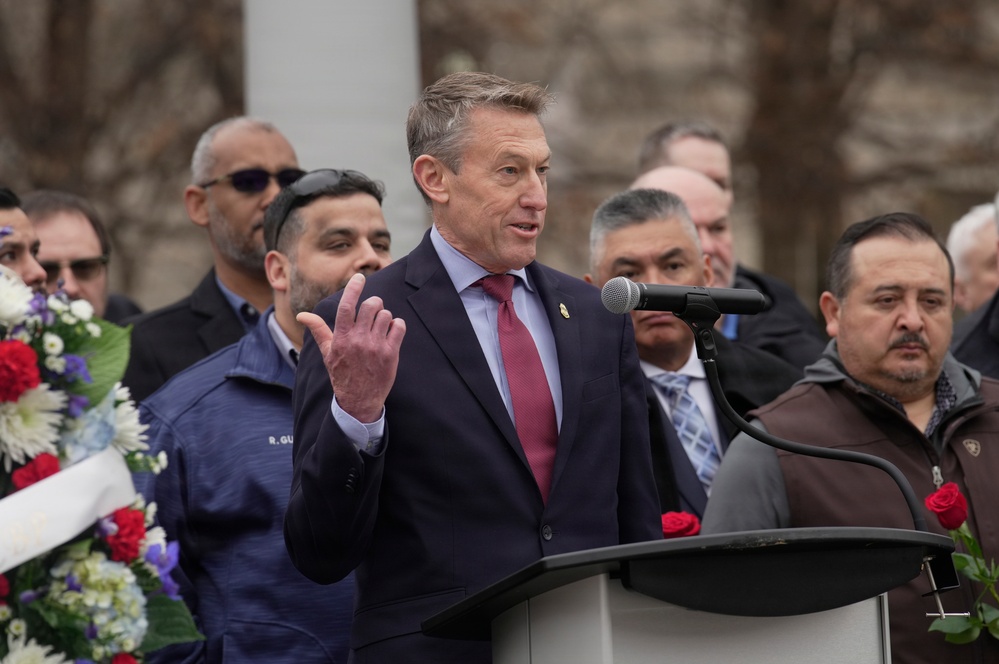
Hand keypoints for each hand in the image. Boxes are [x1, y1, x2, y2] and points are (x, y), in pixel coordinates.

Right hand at [297, 273, 405, 422]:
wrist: (359, 400)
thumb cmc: (342, 374)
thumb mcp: (327, 352)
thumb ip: (319, 330)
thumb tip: (302, 315)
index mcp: (341, 338)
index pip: (347, 306)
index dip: (353, 289)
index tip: (359, 277)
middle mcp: (358, 340)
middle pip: (371, 306)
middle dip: (374, 303)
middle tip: (373, 310)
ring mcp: (376, 347)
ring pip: (386, 315)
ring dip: (385, 316)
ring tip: (380, 326)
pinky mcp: (391, 354)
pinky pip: (399, 327)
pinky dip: (397, 325)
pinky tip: (391, 332)